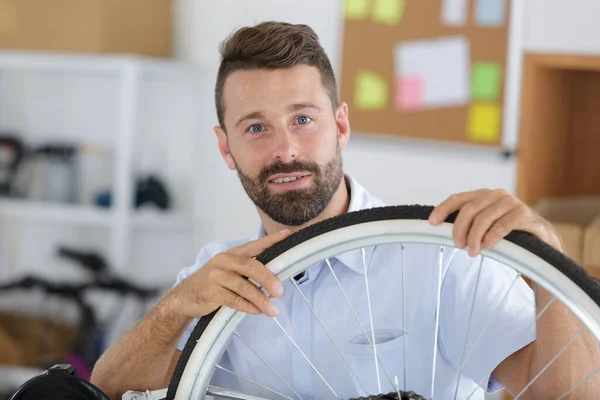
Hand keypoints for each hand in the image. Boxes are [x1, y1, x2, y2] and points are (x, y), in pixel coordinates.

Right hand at [166, 229, 290, 318]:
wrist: (185, 297)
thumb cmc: (214, 283)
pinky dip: (247, 307)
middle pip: (250, 266)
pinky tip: (257, 311)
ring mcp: (216, 276)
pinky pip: (233, 300)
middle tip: (280, 291)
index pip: (255, 245)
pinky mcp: (210, 292)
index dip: (271, 240)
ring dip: (260, 299)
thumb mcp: (229, 271)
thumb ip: (248, 270)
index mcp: (232, 253)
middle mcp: (224, 261)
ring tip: (272, 310)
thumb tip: (276, 279)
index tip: (287, 235)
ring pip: (243, 287)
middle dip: (267, 278)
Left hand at [428, 189, 562, 256]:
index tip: (431, 222)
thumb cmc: (509, 236)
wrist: (543, 243)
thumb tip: (442, 232)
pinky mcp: (525, 214)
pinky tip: (486, 246)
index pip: (458, 198)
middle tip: (457, 245)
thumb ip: (469, 225)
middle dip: (459, 228)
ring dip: (474, 236)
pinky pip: (503, 225)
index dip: (443, 209)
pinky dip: (492, 236)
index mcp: (484, 196)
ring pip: (484, 217)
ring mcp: (512, 203)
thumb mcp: (486, 228)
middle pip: (469, 209)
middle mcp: (497, 195)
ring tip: (471, 251)